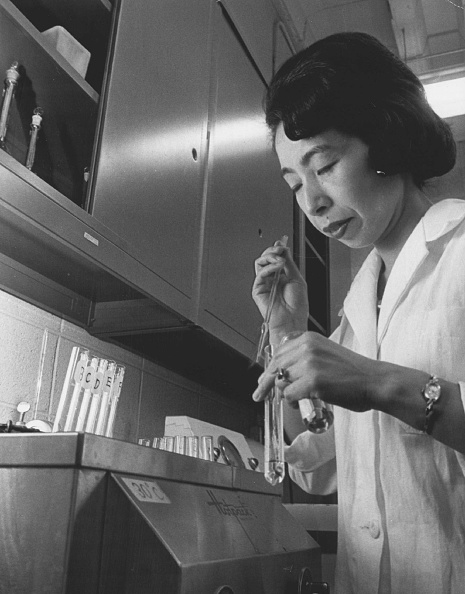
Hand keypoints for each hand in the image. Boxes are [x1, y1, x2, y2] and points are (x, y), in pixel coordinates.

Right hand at [252, 240, 307, 339]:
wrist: (292, 320)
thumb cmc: (297, 305)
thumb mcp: (297, 278)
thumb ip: (289, 263)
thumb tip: (284, 249)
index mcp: (282, 276)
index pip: (276, 258)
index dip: (278, 249)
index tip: (283, 242)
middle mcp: (272, 279)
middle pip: (266, 258)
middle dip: (273, 250)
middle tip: (280, 248)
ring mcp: (264, 284)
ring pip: (260, 263)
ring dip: (270, 256)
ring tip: (279, 258)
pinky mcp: (257, 289)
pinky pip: (260, 273)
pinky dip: (269, 267)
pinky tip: (277, 267)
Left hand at [252, 331, 381, 412]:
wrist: (375, 380)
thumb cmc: (354, 372)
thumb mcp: (325, 353)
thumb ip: (305, 357)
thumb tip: (282, 372)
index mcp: (308, 338)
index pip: (279, 353)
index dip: (269, 369)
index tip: (263, 380)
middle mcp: (306, 347)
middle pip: (275, 367)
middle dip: (267, 383)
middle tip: (260, 395)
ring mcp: (309, 364)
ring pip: (281, 382)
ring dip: (285, 394)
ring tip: (296, 399)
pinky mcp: (313, 382)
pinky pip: (289, 395)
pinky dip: (292, 402)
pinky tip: (301, 402)